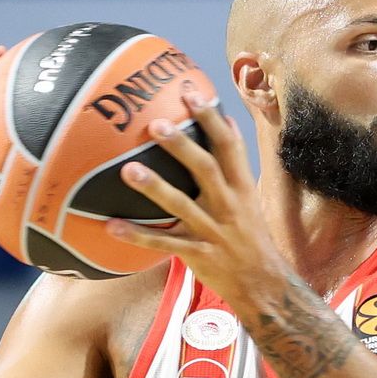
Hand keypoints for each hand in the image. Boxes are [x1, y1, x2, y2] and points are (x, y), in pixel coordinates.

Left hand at [109, 97, 286, 303]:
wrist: (264, 284)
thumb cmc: (251, 235)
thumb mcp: (250, 195)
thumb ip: (236, 161)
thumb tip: (226, 119)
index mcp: (241, 187)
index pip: (230, 146)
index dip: (211, 119)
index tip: (193, 93)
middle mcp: (228, 205)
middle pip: (206, 170)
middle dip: (182, 146)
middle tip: (156, 124)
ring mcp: (212, 231)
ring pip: (182, 207)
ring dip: (155, 188)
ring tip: (128, 170)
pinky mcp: (198, 255)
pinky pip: (165, 245)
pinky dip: (138, 237)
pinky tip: (112, 226)